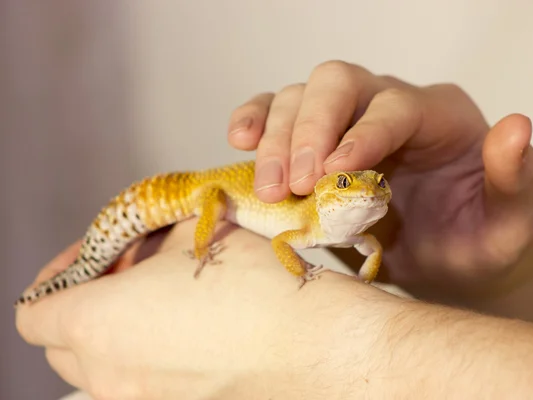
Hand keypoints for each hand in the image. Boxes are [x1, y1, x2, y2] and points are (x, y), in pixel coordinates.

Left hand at [16, 220, 381, 399]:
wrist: (314, 346)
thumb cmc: (255, 289)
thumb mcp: (195, 235)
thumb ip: (152, 237)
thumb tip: (146, 242)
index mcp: (96, 325)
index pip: (35, 312)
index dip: (59, 276)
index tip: (96, 257)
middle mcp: (110, 376)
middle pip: (63, 343)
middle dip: (88, 302)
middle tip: (132, 272)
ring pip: (105, 366)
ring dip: (121, 329)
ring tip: (168, 298)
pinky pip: (144, 382)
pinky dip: (152, 354)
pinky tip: (196, 328)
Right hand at [227, 60, 532, 291]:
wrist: (445, 252)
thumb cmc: (476, 236)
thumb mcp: (511, 222)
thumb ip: (516, 179)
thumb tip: (516, 128)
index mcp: (438, 116)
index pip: (394, 107)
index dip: (362, 134)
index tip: (334, 172)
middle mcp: (388, 104)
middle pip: (337, 83)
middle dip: (308, 130)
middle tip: (293, 183)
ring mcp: (347, 119)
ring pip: (298, 96)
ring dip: (274, 138)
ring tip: (269, 189)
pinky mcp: (315, 141)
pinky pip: (275, 113)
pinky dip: (253, 121)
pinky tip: (239, 140)